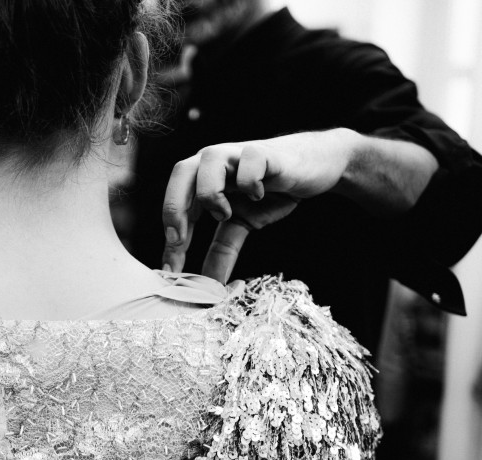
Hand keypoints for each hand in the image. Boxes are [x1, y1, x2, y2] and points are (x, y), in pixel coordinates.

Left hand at [161, 129, 359, 281]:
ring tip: (226, 214)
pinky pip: (248, 163)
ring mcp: (236, 152)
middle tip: (179, 241)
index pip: (177, 204)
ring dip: (211, 194)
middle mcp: (213, 160)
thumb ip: (223, 250)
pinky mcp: (262, 151)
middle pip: (180, 173)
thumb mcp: (242, 224)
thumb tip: (210, 285)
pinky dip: (250, 184)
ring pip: (208, 161)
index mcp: (202, 177)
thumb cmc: (269, 191)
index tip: (170, 268)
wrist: (311, 167)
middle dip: (174, 209)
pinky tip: (259, 194)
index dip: (171, 237)